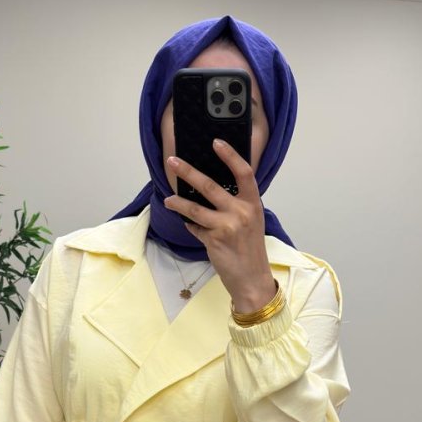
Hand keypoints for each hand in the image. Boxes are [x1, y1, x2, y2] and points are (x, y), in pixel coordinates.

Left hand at [164, 141, 277, 312]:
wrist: (252, 279)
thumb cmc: (250, 250)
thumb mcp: (250, 222)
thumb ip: (236, 205)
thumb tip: (210, 190)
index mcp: (253, 204)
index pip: (244, 173)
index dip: (230, 156)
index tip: (216, 142)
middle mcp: (241, 212)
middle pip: (210, 186)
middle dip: (187, 172)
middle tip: (172, 161)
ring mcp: (227, 226)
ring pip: (194, 208)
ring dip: (177, 202)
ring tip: (168, 199)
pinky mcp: (214, 240)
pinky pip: (194, 227)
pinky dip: (190, 225)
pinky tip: (190, 225)